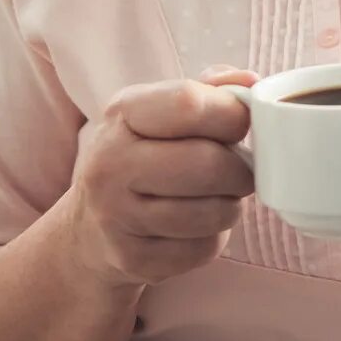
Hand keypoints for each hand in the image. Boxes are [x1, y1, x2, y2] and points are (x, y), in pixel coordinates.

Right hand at [59, 66, 257, 289]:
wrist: (89, 228)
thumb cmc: (147, 156)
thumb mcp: (165, 111)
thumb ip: (211, 90)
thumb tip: (251, 82)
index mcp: (124, 112)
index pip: (189, 103)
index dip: (233, 114)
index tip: (241, 126)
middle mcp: (110, 162)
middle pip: (209, 164)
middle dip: (241, 170)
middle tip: (240, 172)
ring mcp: (115, 215)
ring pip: (213, 211)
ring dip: (230, 206)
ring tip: (216, 198)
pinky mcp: (131, 258)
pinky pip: (203, 249)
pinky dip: (212, 239)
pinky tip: (194, 227)